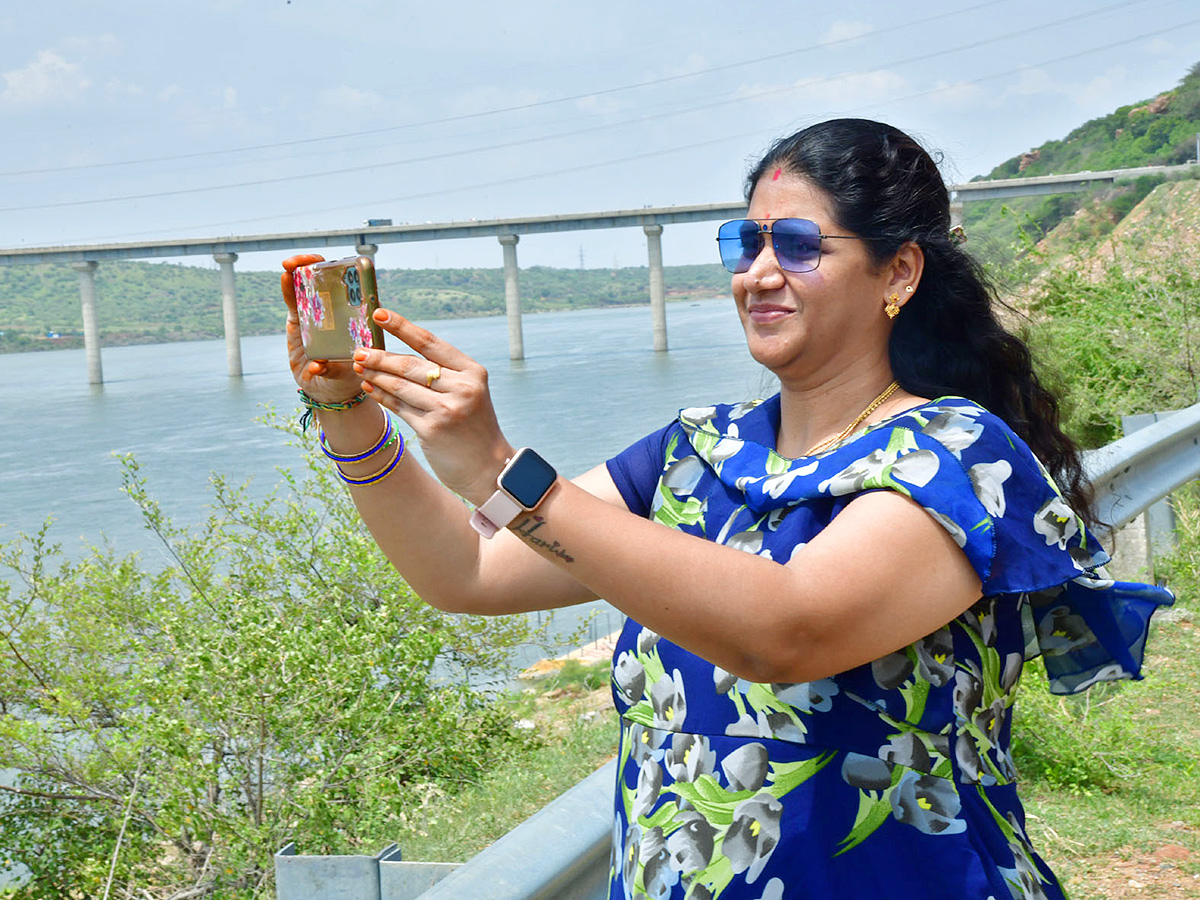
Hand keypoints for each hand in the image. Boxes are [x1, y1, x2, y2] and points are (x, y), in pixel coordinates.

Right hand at [280, 253, 364, 402]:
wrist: (330, 389)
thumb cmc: (346, 380)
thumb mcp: (343, 377)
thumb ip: (332, 371)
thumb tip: (318, 365)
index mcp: (357, 321)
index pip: (355, 290)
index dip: (348, 273)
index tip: (341, 268)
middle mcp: (339, 313)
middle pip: (330, 281)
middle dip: (317, 266)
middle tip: (304, 262)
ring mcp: (319, 315)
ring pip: (309, 287)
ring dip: (299, 271)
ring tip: (289, 265)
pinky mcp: (301, 321)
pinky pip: (295, 300)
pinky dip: (289, 288)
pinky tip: (285, 277)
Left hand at [352, 308, 513, 503]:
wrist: (488, 466)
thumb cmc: (474, 426)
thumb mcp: (469, 392)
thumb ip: (443, 373)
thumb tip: (398, 353)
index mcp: (473, 372)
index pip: (430, 343)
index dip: (402, 326)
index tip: (379, 314)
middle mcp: (462, 388)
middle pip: (410, 364)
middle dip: (380, 356)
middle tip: (359, 350)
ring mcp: (447, 409)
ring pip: (400, 385)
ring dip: (375, 375)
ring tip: (360, 367)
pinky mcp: (432, 429)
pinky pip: (398, 407)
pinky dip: (381, 396)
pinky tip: (369, 387)